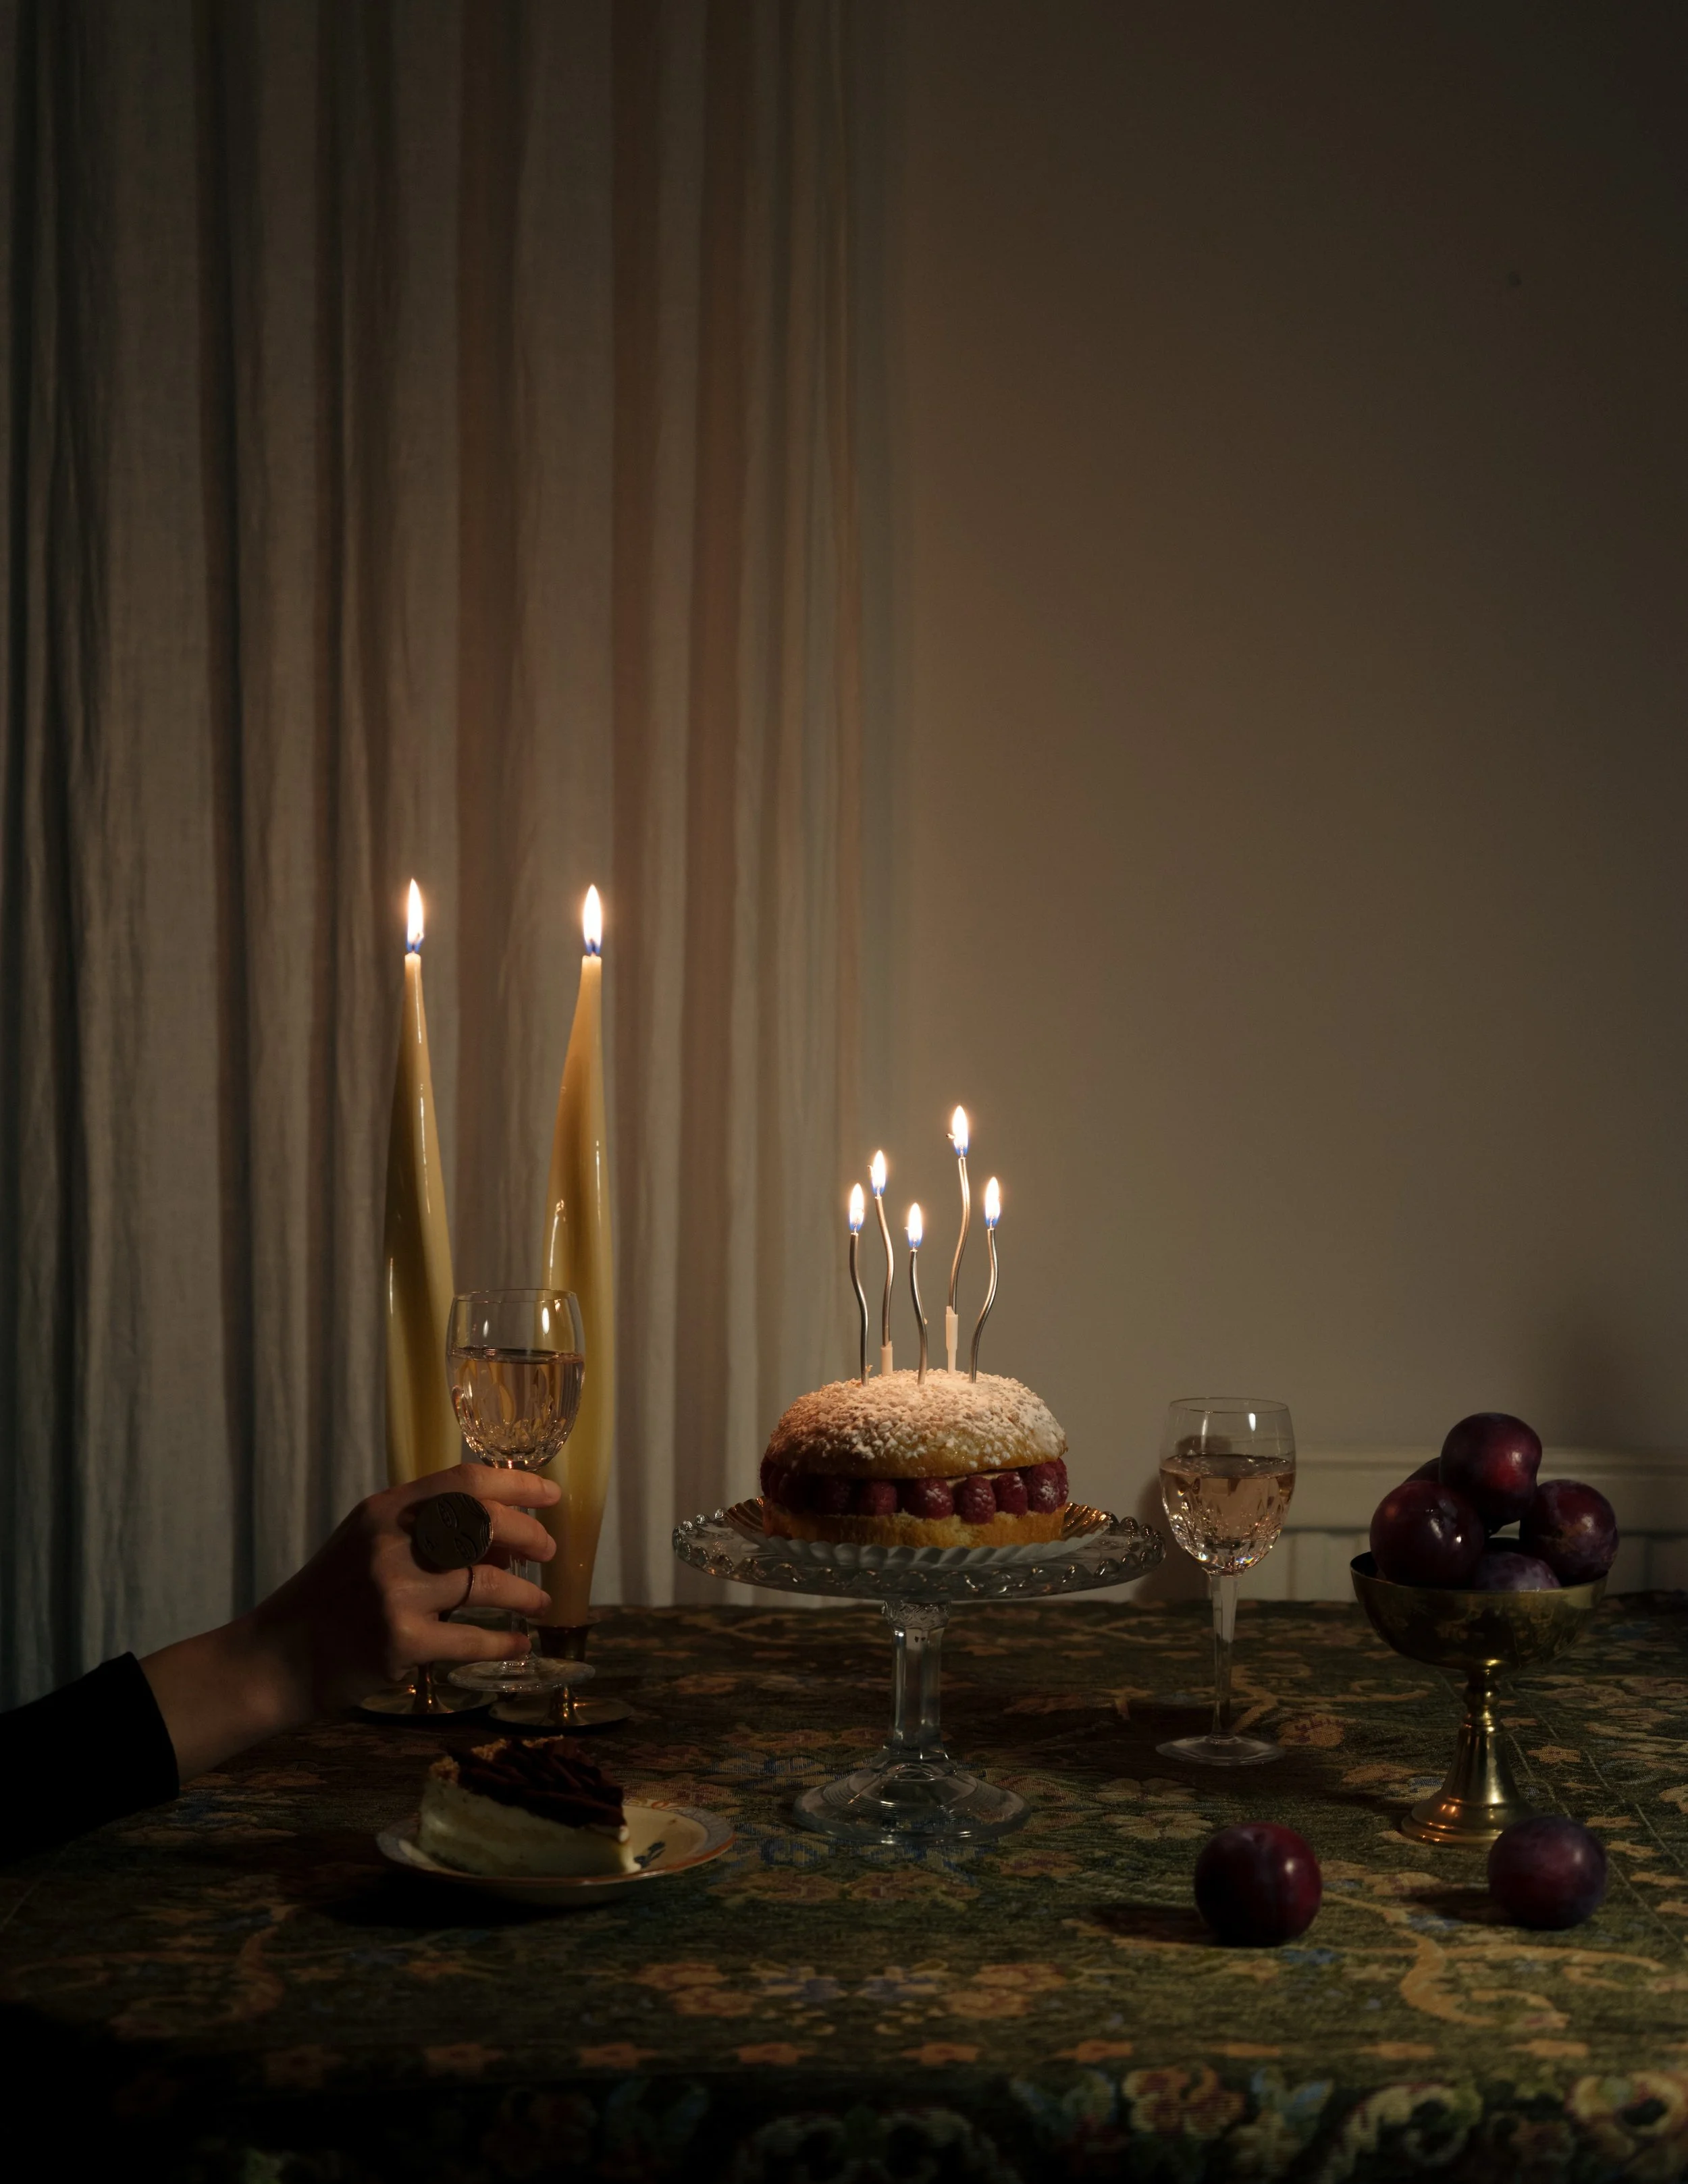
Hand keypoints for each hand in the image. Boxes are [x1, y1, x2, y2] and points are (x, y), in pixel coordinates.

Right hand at [140, 1468, 559, 1780]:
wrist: (277, 1658)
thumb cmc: (334, 1596)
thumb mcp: (371, 1546)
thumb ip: (429, 1533)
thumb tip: (510, 1538)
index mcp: (384, 1511)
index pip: (464, 1481)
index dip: (516, 1485)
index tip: (551, 1496)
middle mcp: (389, 1544)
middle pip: (483, 1525)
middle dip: (529, 1535)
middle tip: (548, 1551)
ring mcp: (395, 1594)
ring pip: (486, 1584)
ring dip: (524, 1594)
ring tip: (538, 1603)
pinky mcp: (400, 1643)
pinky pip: (471, 1639)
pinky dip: (503, 1643)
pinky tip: (518, 1645)